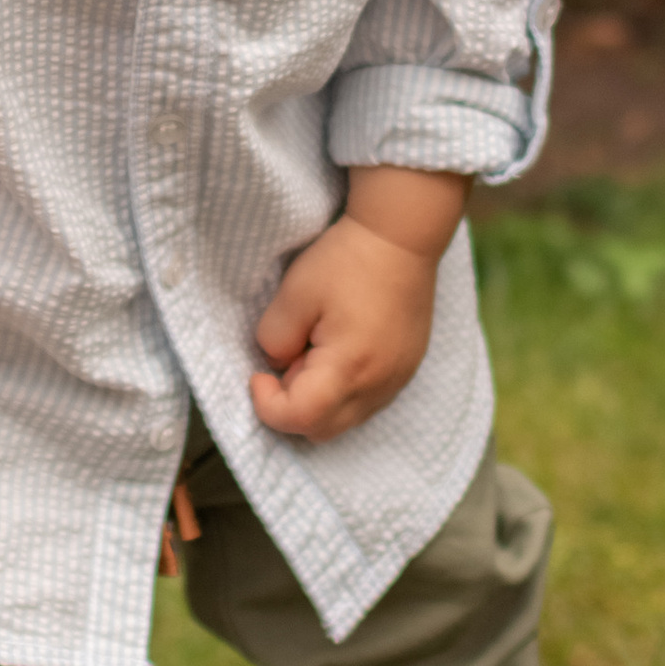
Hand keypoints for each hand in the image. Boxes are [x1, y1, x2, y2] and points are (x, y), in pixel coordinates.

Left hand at [251, 166, 466, 442]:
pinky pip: (367, 401)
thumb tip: (278, 363)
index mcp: (349, 368)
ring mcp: (397, 380)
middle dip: (292, 406)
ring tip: (314, 349)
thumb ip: (274, 339)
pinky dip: (343, 391)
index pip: (299, 418)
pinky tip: (340, 349)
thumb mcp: (294, 293)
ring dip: (319, 399)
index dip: (267, 406)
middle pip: (322, 430)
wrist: (403, 235)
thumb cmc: (347, 260)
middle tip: (287, 359)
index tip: (257, 374)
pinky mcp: (406, 368)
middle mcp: (378, 386)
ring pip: (346, 419)